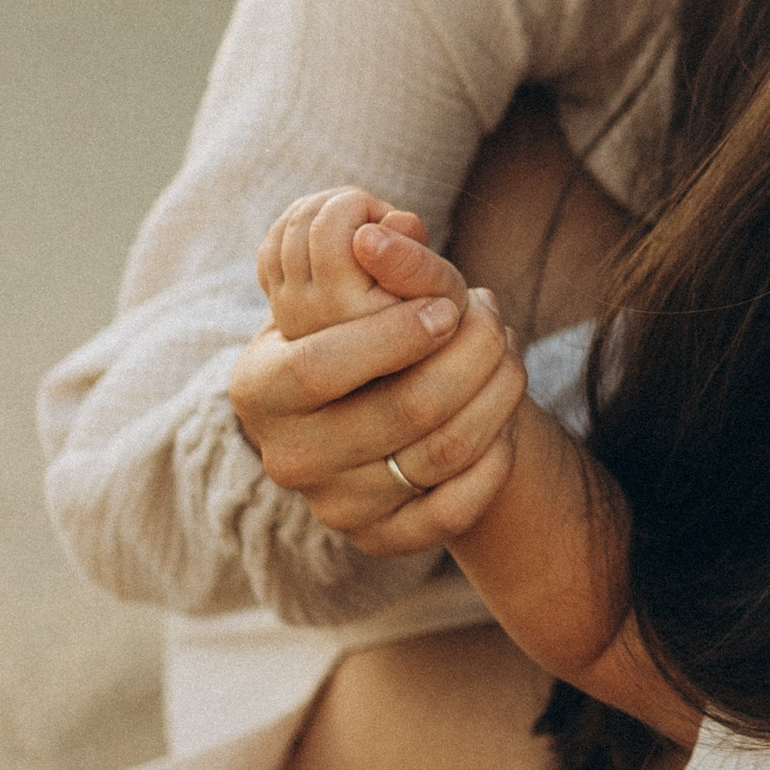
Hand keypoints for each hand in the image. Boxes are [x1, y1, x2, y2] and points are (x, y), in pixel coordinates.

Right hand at [232, 189, 526, 556]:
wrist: (361, 410)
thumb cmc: (357, 333)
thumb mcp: (349, 288)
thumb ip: (374, 257)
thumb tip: (390, 230)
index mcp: (259, 388)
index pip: (320, 365)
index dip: (393, 334)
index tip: (449, 305)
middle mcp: (287, 456)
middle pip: (399, 412)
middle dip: (468, 357)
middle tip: (496, 318)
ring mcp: (332, 506)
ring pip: (440, 455)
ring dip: (495, 396)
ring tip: (511, 352)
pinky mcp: (381, 539)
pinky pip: (454, 510)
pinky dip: (496, 460)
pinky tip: (508, 418)